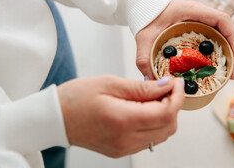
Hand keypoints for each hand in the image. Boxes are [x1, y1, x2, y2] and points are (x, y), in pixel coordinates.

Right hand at [58, 76, 184, 157]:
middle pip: (169, 126)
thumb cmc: (77, 97)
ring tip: (154, 96)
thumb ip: (142, 88)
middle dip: (174, 105)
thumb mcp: (110, 84)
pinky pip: (149, 139)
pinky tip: (145, 108)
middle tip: (166, 87)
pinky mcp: (122, 150)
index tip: (176, 82)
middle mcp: (126, 139)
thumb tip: (167, 86)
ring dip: (166, 114)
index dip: (177, 96)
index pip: (166, 113)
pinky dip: (155, 123)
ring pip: (162, 134)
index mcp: (123, 120)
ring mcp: (124, 148)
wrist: (56, 118)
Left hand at [136, 0, 233, 78]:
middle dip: (232, 49)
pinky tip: (219, 62)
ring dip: (228, 49)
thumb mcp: (143, 39)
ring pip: (221, 32)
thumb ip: (143, 59)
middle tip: (232, 72)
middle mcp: (199, 12)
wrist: (141, 7)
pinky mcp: (197, 24)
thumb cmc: (145, 18)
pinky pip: (213, 34)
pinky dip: (219, 47)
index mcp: (191, 10)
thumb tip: (150, 81)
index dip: (232, 36)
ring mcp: (199, 17)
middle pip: (225, 28)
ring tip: (229, 71)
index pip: (221, 18)